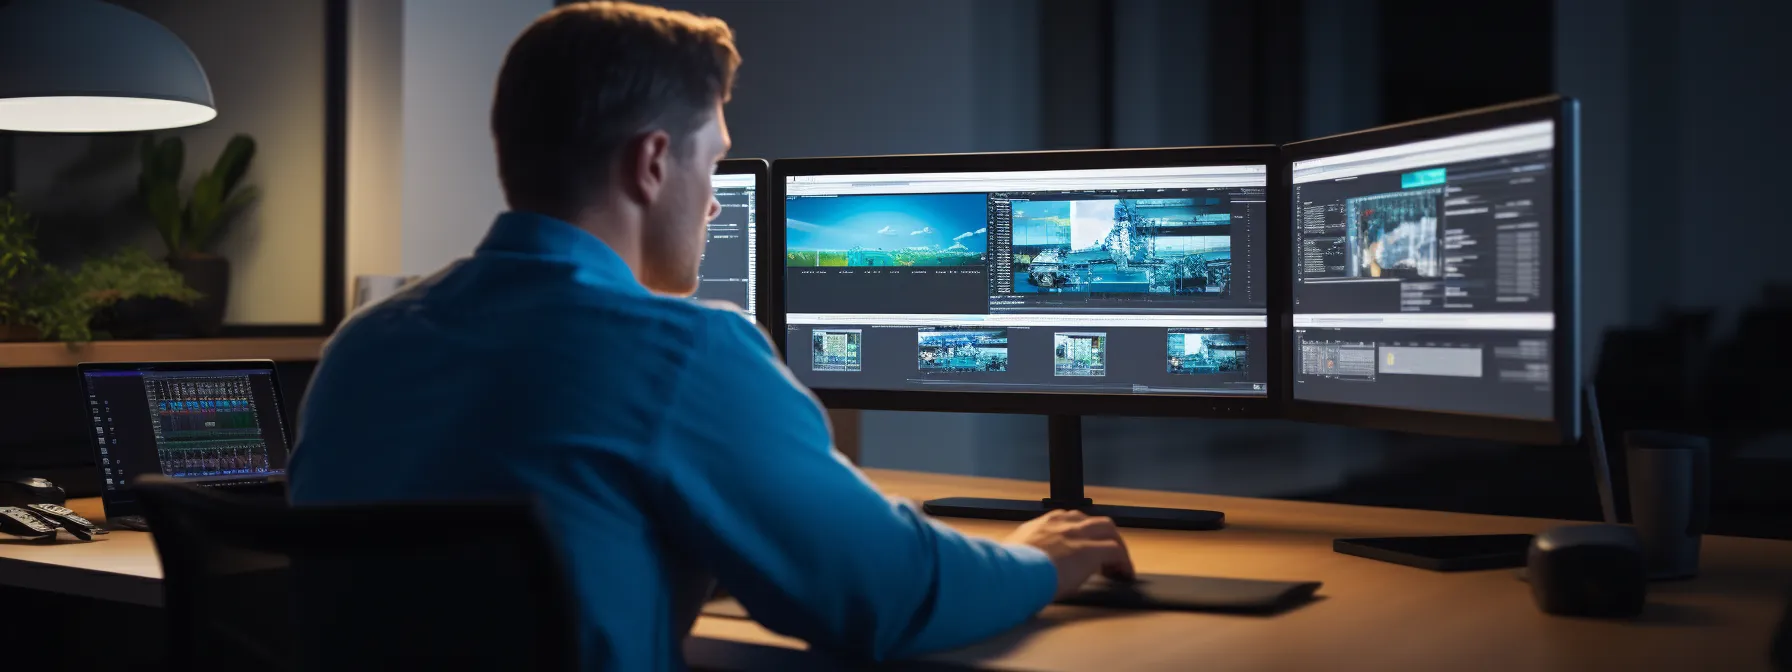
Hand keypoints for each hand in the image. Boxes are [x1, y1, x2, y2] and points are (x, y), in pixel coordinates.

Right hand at [1004, 509, 1135, 598]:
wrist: (1012, 574)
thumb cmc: (1008, 570)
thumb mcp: (1014, 554)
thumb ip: (1025, 552)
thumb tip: (1025, 563)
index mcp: (1043, 523)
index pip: (1070, 519)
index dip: (1081, 533)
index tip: (1082, 546)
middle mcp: (1063, 523)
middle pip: (1093, 521)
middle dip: (1103, 536)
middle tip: (1107, 555)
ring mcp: (1078, 534)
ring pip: (1109, 530)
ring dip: (1116, 545)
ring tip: (1118, 564)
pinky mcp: (1091, 551)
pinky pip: (1117, 551)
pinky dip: (1124, 562)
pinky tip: (1124, 574)